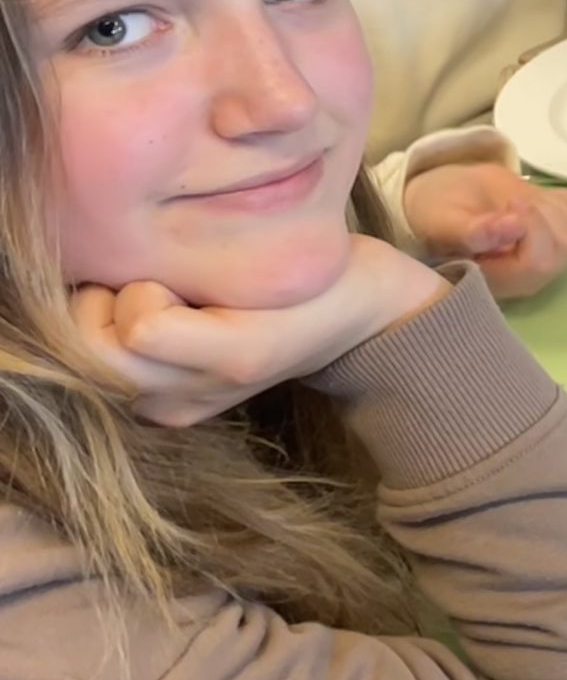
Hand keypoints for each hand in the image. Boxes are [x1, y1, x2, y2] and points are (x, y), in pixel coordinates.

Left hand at [73, 236, 448, 426]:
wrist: (360, 325)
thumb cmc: (323, 281)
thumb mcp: (275, 272)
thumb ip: (201, 281)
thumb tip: (120, 286)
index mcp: (226, 360)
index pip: (133, 324)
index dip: (146, 284)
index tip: (186, 269)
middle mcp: (190, 398)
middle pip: (93, 350)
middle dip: (110, 302)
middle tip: (157, 279)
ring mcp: (177, 411)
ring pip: (94, 362)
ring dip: (110, 322)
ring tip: (162, 299)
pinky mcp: (169, 410)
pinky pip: (108, 372)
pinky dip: (116, 341)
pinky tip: (160, 321)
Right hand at [403, 162, 566, 300]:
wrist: (450, 201)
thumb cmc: (440, 214)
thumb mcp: (444, 221)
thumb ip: (474, 231)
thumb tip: (513, 227)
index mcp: (500, 282)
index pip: (537, 263)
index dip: (532, 228)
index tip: (511, 201)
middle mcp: (533, 278)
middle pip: (563, 245)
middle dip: (540, 212)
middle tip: (510, 200)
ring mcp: (555, 258)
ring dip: (548, 203)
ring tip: (514, 203)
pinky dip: (561, 197)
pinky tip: (534, 203)